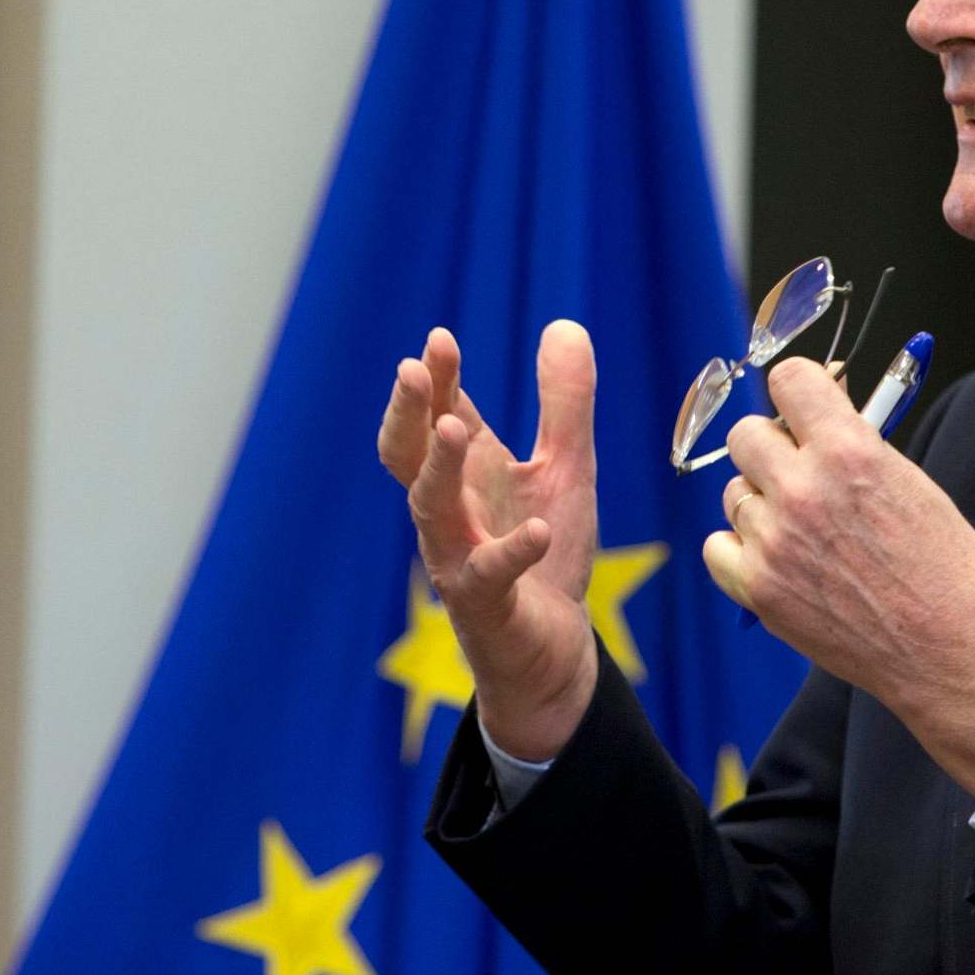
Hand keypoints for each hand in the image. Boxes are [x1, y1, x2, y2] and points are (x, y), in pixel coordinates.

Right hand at [376, 321, 600, 760]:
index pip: (437, 414)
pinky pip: (488, 575)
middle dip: (409, 412)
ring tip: (455, 429)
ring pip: (429, 509)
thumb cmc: (544, 552)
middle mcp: (449, 510)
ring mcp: (458, 556)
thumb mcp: (566, 466)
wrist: (552, 649)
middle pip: (408, 455)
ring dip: (439, 468)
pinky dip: (510, 552)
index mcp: (465, 472)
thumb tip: (565, 325)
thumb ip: (564, 403)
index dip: (436, 378)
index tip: (439, 339)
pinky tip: (538, 532)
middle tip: (413, 369)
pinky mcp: (485, 604)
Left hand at [701, 358, 974, 798]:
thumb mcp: (912, 483)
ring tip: (808, 532)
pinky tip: (781, 560)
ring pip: (734, 492)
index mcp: (849, 451)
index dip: (797, 390)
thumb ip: (855, 441)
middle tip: (801, 471)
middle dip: (773, 447)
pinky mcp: (757, 588)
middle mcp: (802, 490)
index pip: (788, 379)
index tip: (803, 406)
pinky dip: (742, 550)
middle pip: (745, 434)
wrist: (953, 655)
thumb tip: (818, 400)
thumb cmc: (947, 570)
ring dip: (762, 503)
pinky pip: (718, 546)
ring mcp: (773, 541)